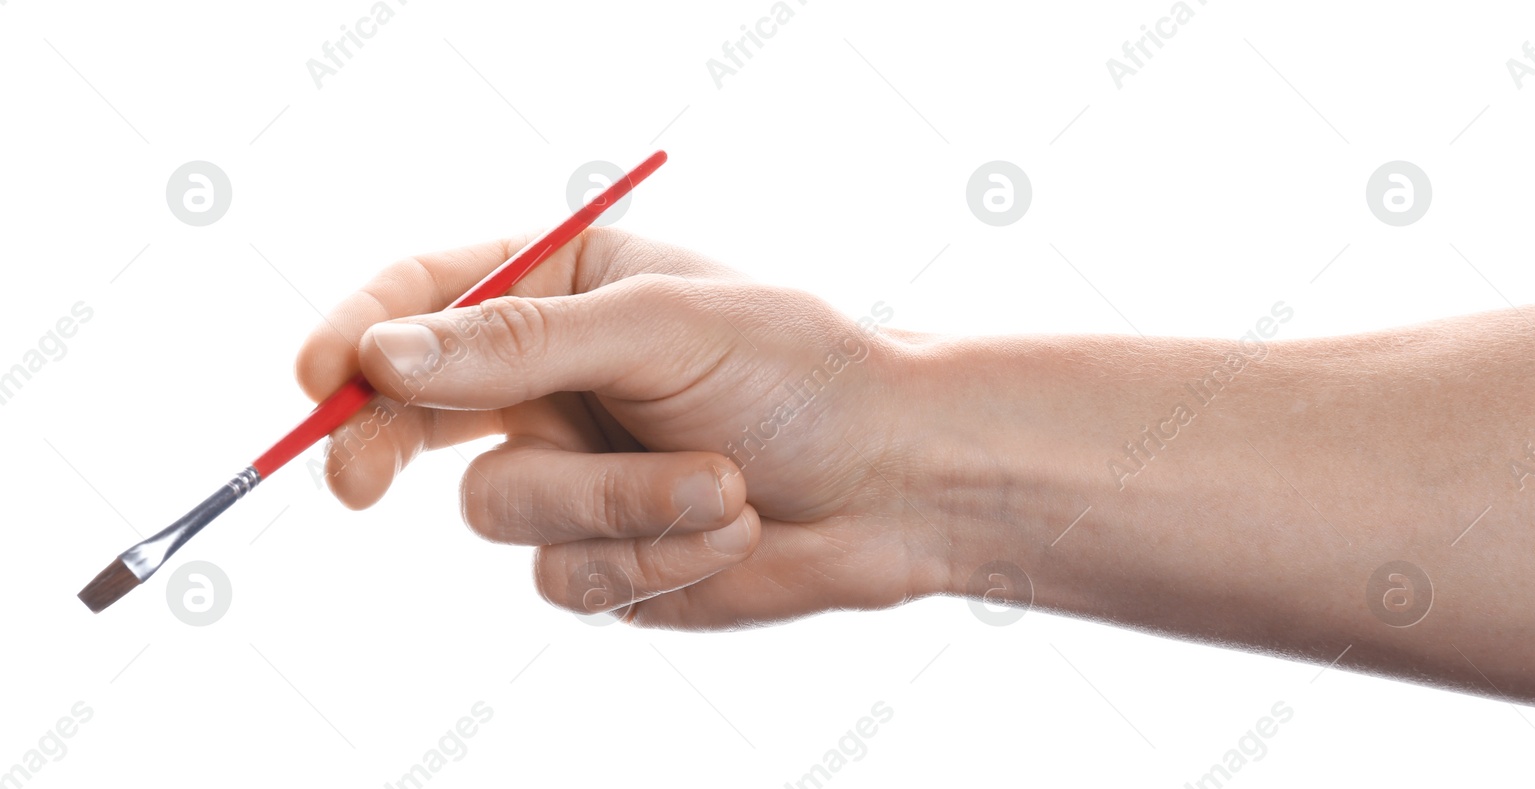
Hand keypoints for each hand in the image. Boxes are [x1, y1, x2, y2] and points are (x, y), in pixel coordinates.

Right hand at [296, 228, 943, 628]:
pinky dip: (651, 557)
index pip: (427, 296)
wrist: (899, 482)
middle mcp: (552, 380)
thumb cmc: (800, 372)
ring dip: (614, 503)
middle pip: (410, 413)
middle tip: (355, 483)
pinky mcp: (603, 558)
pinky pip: (566, 577)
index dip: (360, 333)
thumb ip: (521, 342)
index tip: (319, 376)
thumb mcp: (663, 327)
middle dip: (381, 444)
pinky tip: (729, 527)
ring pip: (500, 508)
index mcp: (565, 288)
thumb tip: (383, 352)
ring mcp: (572, 473)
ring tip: (721, 483)